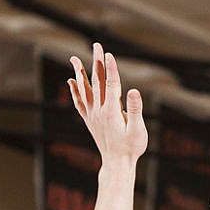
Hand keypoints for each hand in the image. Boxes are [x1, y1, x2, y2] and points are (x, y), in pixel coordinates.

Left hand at [68, 42, 147, 162]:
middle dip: (97, 62)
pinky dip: (75, 91)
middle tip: (97, 45)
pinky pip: (80, 103)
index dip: (111, 69)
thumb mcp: (138, 129)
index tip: (108, 54)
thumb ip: (135, 109)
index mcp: (112, 111)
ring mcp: (93, 116)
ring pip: (84, 90)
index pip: (111, 85)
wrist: (117, 164)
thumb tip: (133, 90)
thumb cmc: (131, 148)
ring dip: (80, 73)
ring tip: (74, 59)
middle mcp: (99, 111)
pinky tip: (71, 82)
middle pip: (97, 82)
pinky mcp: (90, 121)